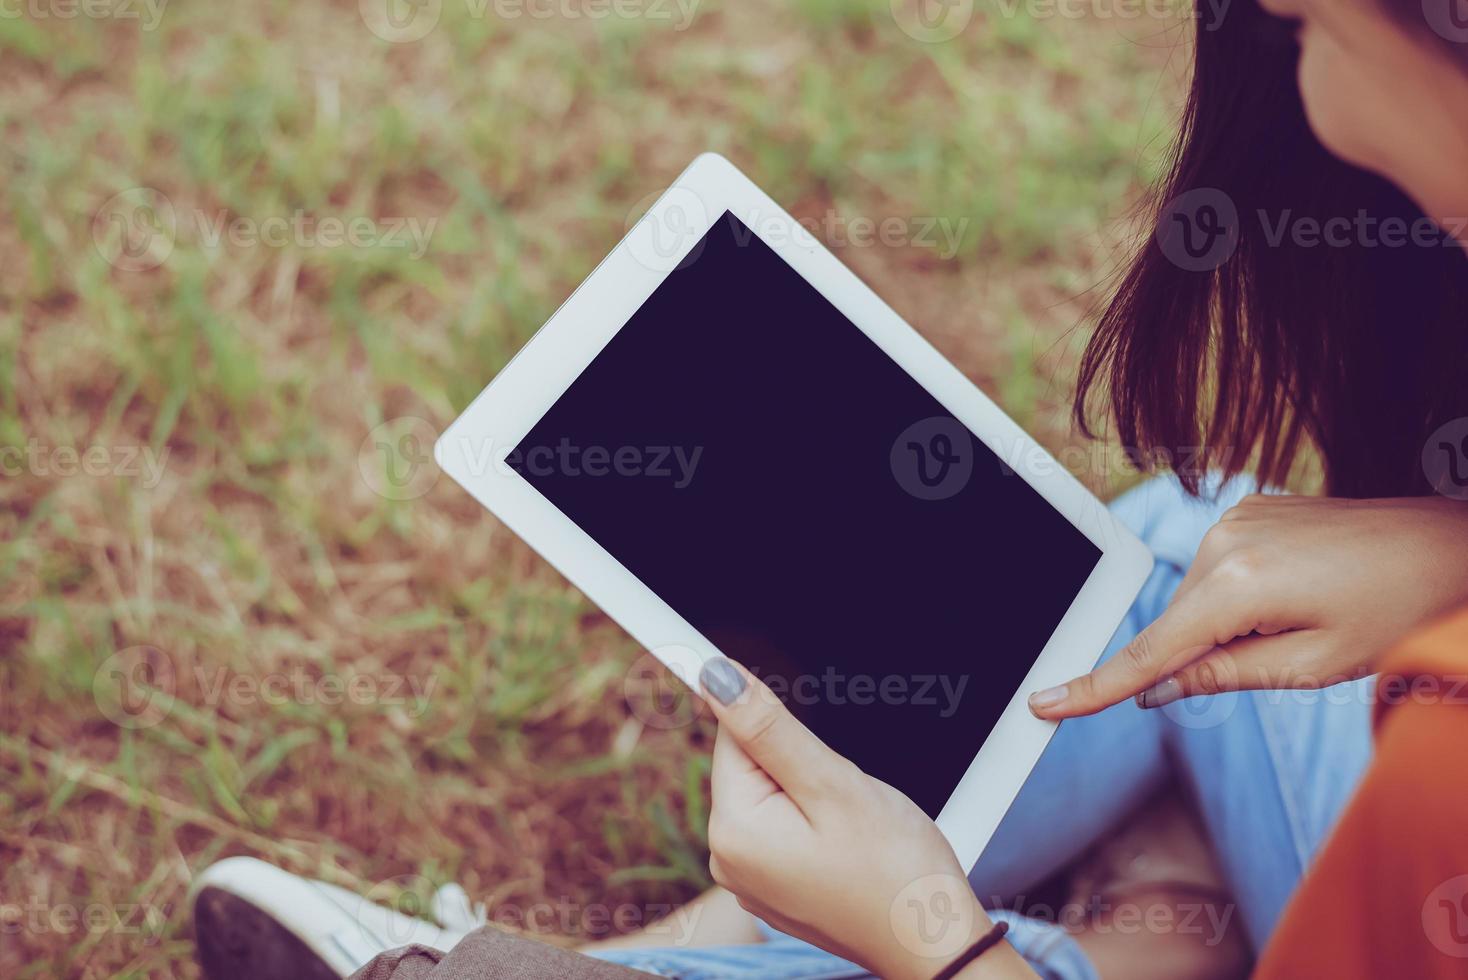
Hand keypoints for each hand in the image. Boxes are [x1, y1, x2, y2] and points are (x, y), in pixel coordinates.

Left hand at [697, 658, 1030, 979]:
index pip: (732, 735)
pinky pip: (784, 827)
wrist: (933, 944)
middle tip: (845, 797)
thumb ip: (769, 728)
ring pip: (772, 794)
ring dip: (811, 792)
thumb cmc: (896, 871)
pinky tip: (847, 844)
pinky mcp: (774, 886)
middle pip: (751, 766)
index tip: (810, 740)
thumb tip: (717, 678)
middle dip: (800, 762)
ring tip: (851, 825)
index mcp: (733, 831)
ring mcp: (750, 878)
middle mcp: (728, 860)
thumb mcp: (833, 784)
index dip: (776, 720)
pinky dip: (815, 821)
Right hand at [1028, 494, 1467, 717]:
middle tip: (1287, 650)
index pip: (1152, 651)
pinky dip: (1236, 595)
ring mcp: (1235, 517)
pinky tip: (1295, 589)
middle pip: (1175, 624)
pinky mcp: (1248, 508)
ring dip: (1225, 623)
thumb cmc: (1399, 609)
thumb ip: (1224, 675)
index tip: (1044, 704)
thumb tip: (1159, 688)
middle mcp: (1225, 540)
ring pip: (1195, 598)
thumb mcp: (1315, 664)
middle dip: (1205, 653)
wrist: (1449, 543)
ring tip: (1306, 614)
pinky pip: (1217, 569)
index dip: (1096, 686)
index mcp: (1239, 584)